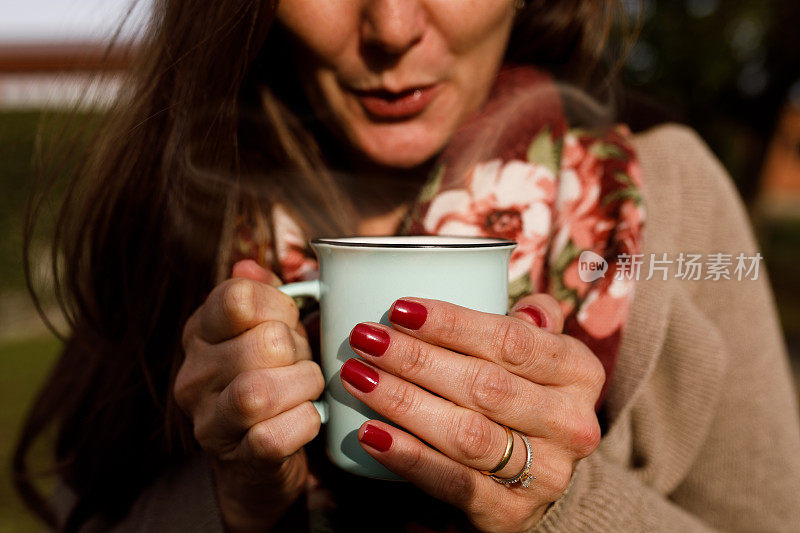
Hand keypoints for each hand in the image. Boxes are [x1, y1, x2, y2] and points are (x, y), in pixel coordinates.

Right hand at [174, 260, 323, 531]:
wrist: (263, 459)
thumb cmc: (275, 378)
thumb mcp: (269, 329)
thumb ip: (264, 294)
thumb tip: (249, 267)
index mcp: (201, 331)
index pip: (238, 298)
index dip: (279, 306)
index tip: (289, 321)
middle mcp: (194, 374)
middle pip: (265, 343)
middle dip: (300, 352)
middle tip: (302, 362)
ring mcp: (209, 420)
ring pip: (260, 392)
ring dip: (303, 387)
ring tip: (306, 389)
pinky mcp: (235, 458)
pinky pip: (274, 436)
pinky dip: (305, 424)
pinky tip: (309, 418)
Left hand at [341, 294, 604, 532]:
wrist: (538, 479)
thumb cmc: (525, 396)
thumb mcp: (542, 356)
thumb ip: (533, 322)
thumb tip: (517, 298)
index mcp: (579, 372)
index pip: (512, 340)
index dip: (452, 323)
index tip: (399, 309)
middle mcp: (571, 424)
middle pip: (482, 385)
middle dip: (415, 359)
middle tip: (365, 339)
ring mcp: (545, 473)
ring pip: (465, 433)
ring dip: (403, 401)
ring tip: (357, 377)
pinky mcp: (512, 512)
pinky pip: (453, 482)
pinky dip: (408, 456)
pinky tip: (370, 433)